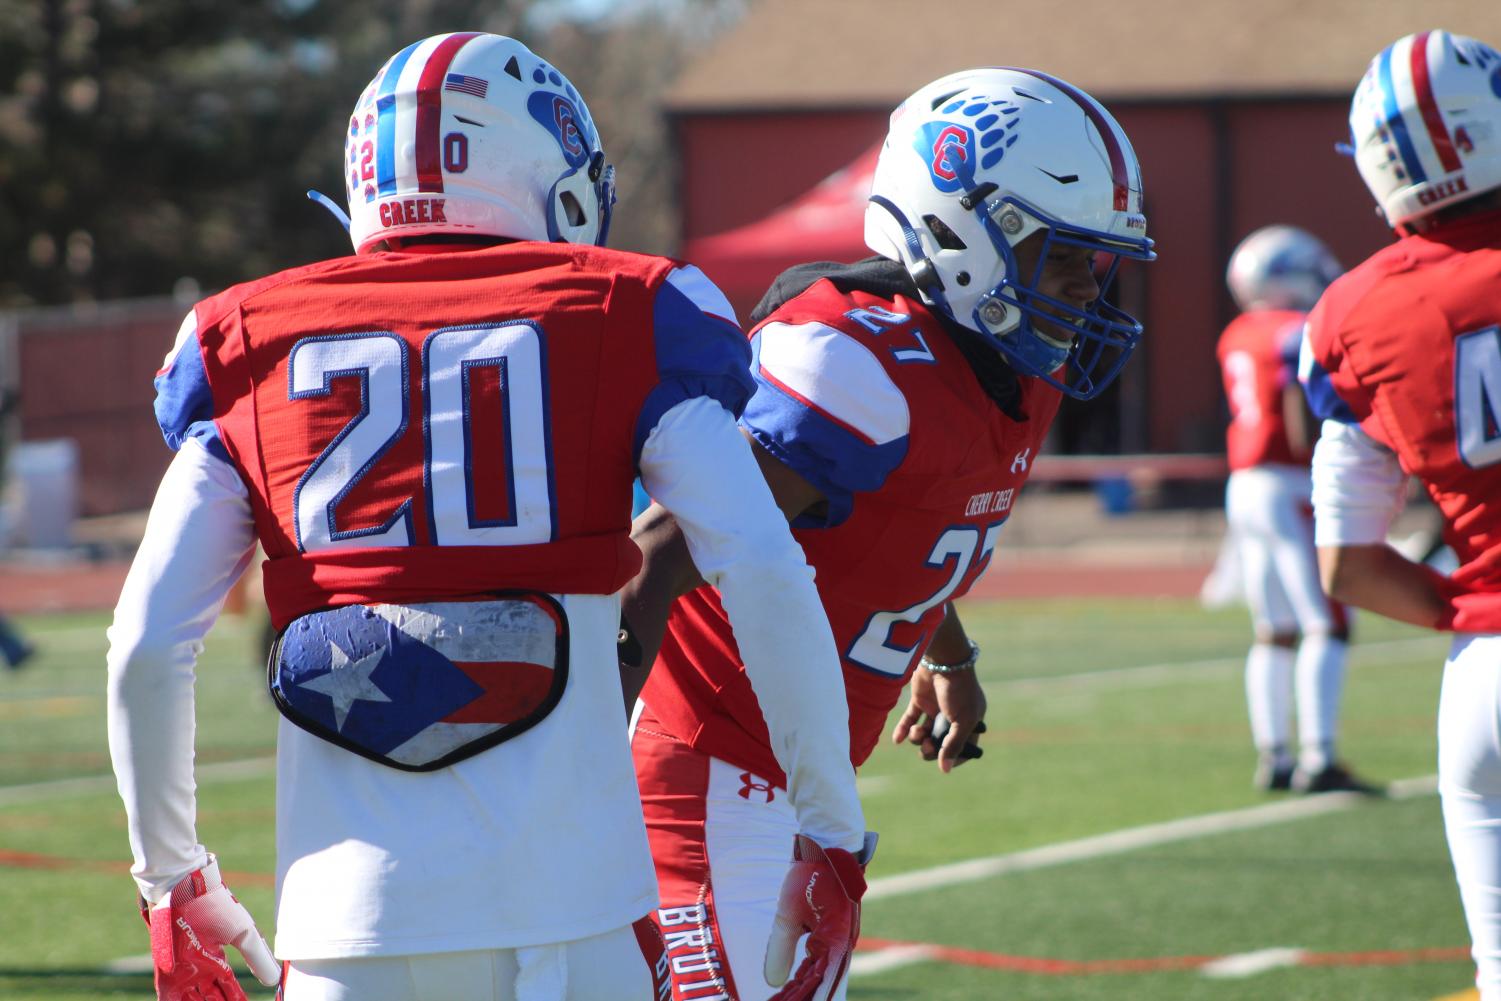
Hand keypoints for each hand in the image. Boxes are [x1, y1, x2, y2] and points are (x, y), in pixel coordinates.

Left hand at [140, 855, 280, 1000]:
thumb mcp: (244, 934)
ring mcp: (182, 974)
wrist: (185, 890)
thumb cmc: (216, 906)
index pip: (229, 991)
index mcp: (217, 961)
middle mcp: (200, 971)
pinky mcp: (166, 975)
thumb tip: (274, 980)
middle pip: (211, 1000)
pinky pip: (171, 1000)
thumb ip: (257, 957)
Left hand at [764, 833, 874, 1000]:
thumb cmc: (811, 876)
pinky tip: (795, 978)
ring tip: (783, 996)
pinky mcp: (835, 931)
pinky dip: (806, 970)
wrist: (831, 847)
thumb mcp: (788, 913)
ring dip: (803, 985)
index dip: (795, 998)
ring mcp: (840, 939)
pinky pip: (821, 958)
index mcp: (835, 945)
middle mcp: (842, 947)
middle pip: (819, 982)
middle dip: (799, 994)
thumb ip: (780, 949)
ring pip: (820, 971)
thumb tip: (773, 982)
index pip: (814, 985)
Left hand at [891, 664, 986, 771]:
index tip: (945, 764)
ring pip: (923, 732)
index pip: (964, 745)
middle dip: (931, 748)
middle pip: (939, 741)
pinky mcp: (920, 700)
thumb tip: (945, 769)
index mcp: (970, 720)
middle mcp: (952, 716)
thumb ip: (953, 745)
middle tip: (927, 748)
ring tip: (916, 733)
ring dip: (917, 738)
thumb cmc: (959, 691)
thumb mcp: (962, 721)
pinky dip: (902, 729)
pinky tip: (897, 740)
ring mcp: (935, 708)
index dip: (954, 757)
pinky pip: (910, 719)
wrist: (943, 661)